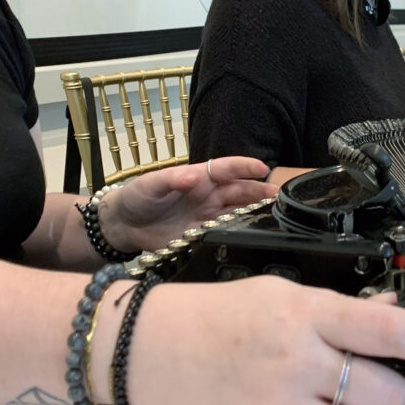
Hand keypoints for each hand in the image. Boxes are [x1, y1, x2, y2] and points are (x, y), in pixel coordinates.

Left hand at [100, 157, 275, 251]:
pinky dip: (241, 234)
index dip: (245, 168)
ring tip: (277, 216)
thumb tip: (193, 177)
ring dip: (256, 213)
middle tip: (281, 197)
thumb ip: (171, 180)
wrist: (124, 225)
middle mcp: (208, 195)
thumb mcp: (150, 184)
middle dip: (260, 192)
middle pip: (240, 192)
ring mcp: (207, 216)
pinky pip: (226, 233)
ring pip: (238, 212)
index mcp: (199, 177)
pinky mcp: (202, 235)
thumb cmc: (137, 196)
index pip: (227, 169)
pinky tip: (254, 237)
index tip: (263, 169)